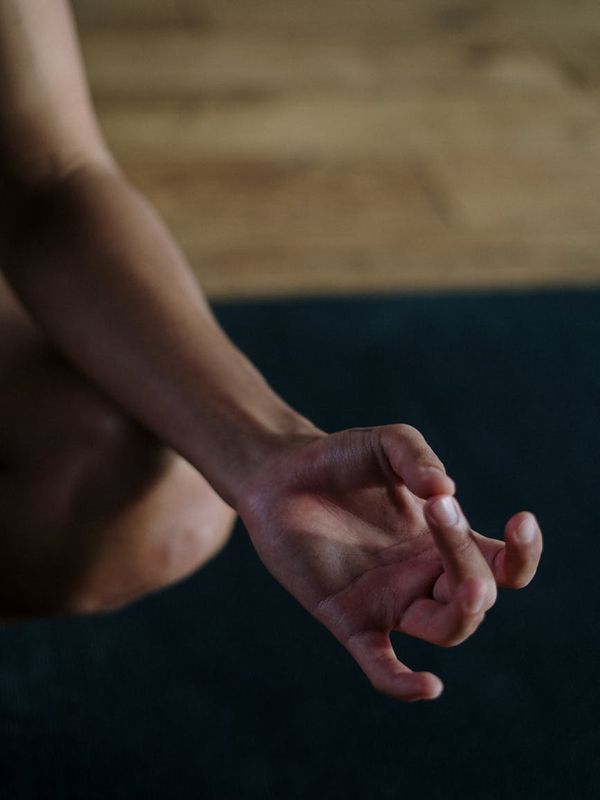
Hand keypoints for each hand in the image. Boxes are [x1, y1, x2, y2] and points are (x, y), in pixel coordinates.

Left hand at [238, 424, 542, 701]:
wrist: (280, 475)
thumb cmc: (339, 459)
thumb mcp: (385, 444)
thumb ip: (416, 457)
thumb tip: (446, 491)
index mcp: (443, 542)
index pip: (503, 564)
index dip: (523, 553)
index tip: (520, 520)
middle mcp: (424, 577)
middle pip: (476, 594)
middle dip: (470, 562)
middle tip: (440, 511)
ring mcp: (389, 601)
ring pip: (446, 629)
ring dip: (460, 611)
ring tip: (465, 585)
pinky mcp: (349, 619)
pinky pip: (382, 664)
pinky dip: (404, 683)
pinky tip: (427, 686)